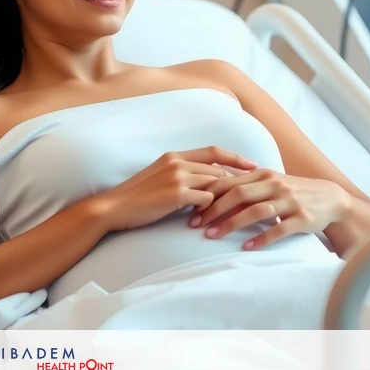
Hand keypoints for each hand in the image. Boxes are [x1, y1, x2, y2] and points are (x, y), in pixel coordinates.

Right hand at [96, 148, 257, 232]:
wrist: (115, 206)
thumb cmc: (136, 195)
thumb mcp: (159, 176)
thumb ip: (181, 174)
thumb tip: (205, 181)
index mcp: (174, 155)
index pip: (213, 151)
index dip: (235, 157)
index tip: (253, 164)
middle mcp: (178, 162)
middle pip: (218, 168)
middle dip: (238, 181)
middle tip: (255, 191)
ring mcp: (177, 177)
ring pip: (215, 183)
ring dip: (227, 197)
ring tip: (241, 207)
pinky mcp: (176, 194)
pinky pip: (205, 199)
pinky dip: (212, 208)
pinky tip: (213, 218)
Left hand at [188, 168, 351, 249]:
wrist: (329, 198)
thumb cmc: (292, 191)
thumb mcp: (269, 182)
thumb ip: (244, 185)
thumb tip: (211, 191)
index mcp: (262, 174)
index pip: (229, 181)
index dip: (207, 194)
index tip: (189, 208)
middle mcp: (274, 184)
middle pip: (237, 194)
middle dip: (213, 210)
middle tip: (194, 224)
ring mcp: (288, 200)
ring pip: (255, 211)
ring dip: (231, 224)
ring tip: (212, 235)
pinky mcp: (302, 218)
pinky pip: (278, 228)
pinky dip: (261, 238)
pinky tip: (246, 247)